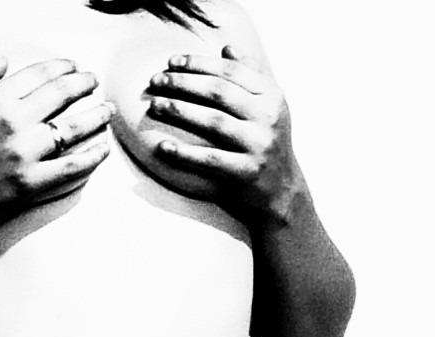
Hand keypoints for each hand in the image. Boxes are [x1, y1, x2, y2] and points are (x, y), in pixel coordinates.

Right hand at [0, 57, 113, 241]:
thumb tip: (3, 61)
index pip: (39, 74)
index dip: (62, 66)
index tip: (73, 66)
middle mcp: (14, 122)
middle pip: (62, 94)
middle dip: (84, 83)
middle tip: (94, 82)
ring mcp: (25, 153)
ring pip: (74, 127)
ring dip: (97, 115)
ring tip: (108, 110)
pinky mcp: (33, 181)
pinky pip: (73, 166)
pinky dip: (93, 156)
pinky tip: (104, 148)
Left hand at [147, 46, 303, 222]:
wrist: (280, 192)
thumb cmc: (264, 143)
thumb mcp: (265, 108)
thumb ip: (249, 77)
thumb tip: (227, 47)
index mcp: (271, 96)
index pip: (230, 71)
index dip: (198, 63)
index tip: (171, 61)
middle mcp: (268, 118)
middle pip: (219, 92)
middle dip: (183, 83)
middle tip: (155, 80)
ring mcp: (259, 145)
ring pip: (213, 122)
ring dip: (180, 111)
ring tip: (155, 105)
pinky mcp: (246, 172)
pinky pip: (210, 159)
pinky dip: (184, 153)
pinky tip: (162, 146)